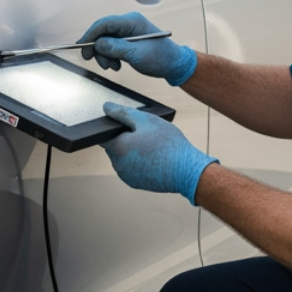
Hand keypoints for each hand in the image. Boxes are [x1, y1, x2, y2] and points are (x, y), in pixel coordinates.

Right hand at [78, 12, 196, 85]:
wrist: (173, 64)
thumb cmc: (160, 57)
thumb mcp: (137, 54)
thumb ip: (116, 48)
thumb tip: (97, 44)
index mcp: (132, 21)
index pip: (104, 23)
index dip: (91, 35)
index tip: (83, 48)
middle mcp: (128, 23)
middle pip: (102, 32)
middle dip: (98, 48)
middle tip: (96, 62)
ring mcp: (127, 31)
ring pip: (105, 40)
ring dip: (104, 55)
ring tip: (113, 67)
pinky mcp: (127, 40)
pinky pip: (111, 45)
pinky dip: (110, 56)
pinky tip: (116, 65)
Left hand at [102, 103, 216, 203]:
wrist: (186, 171)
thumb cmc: (168, 144)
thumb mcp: (147, 121)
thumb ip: (123, 113)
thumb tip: (106, 107)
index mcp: (117, 148)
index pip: (104, 134)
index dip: (117, 128)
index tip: (132, 126)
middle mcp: (117, 164)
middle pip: (115, 146)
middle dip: (127, 139)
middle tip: (147, 135)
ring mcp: (126, 176)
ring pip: (124, 158)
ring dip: (133, 151)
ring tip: (152, 147)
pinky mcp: (136, 183)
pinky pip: (132, 168)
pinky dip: (139, 162)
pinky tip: (154, 158)